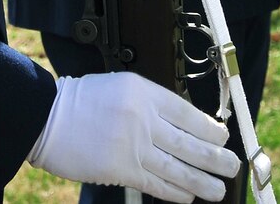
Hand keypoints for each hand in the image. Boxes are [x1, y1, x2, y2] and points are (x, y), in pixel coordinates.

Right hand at [30, 71, 239, 201]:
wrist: (47, 117)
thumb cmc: (80, 101)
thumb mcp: (120, 87)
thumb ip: (149, 105)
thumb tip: (181, 128)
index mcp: (144, 93)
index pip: (188, 114)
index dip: (210, 130)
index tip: (221, 138)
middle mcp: (143, 119)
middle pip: (190, 143)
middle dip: (216, 158)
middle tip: (231, 166)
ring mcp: (134, 146)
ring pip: (179, 169)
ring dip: (203, 182)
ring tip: (219, 189)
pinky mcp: (122, 170)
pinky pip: (157, 185)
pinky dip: (176, 192)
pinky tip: (189, 197)